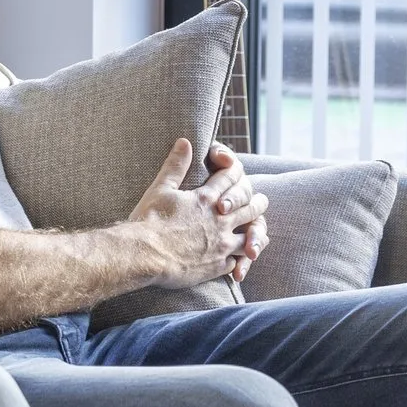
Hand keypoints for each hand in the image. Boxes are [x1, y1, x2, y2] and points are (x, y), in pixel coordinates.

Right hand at [129, 140, 268, 289]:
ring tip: (259, 234)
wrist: (144, 255)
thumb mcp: (160, 188)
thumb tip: (185, 141)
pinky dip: (240, 259)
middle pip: (250, 206)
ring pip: (251, 235)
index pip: (230, 178)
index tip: (237, 171)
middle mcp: (220, 220)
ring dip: (256, 233)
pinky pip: (237, 261)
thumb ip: (175, 165)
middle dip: (256, 202)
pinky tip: (239, 259)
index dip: (235, 172)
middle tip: (261, 201)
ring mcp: (221, 244)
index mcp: (206, 199)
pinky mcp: (217, 265)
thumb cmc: (149, 221)